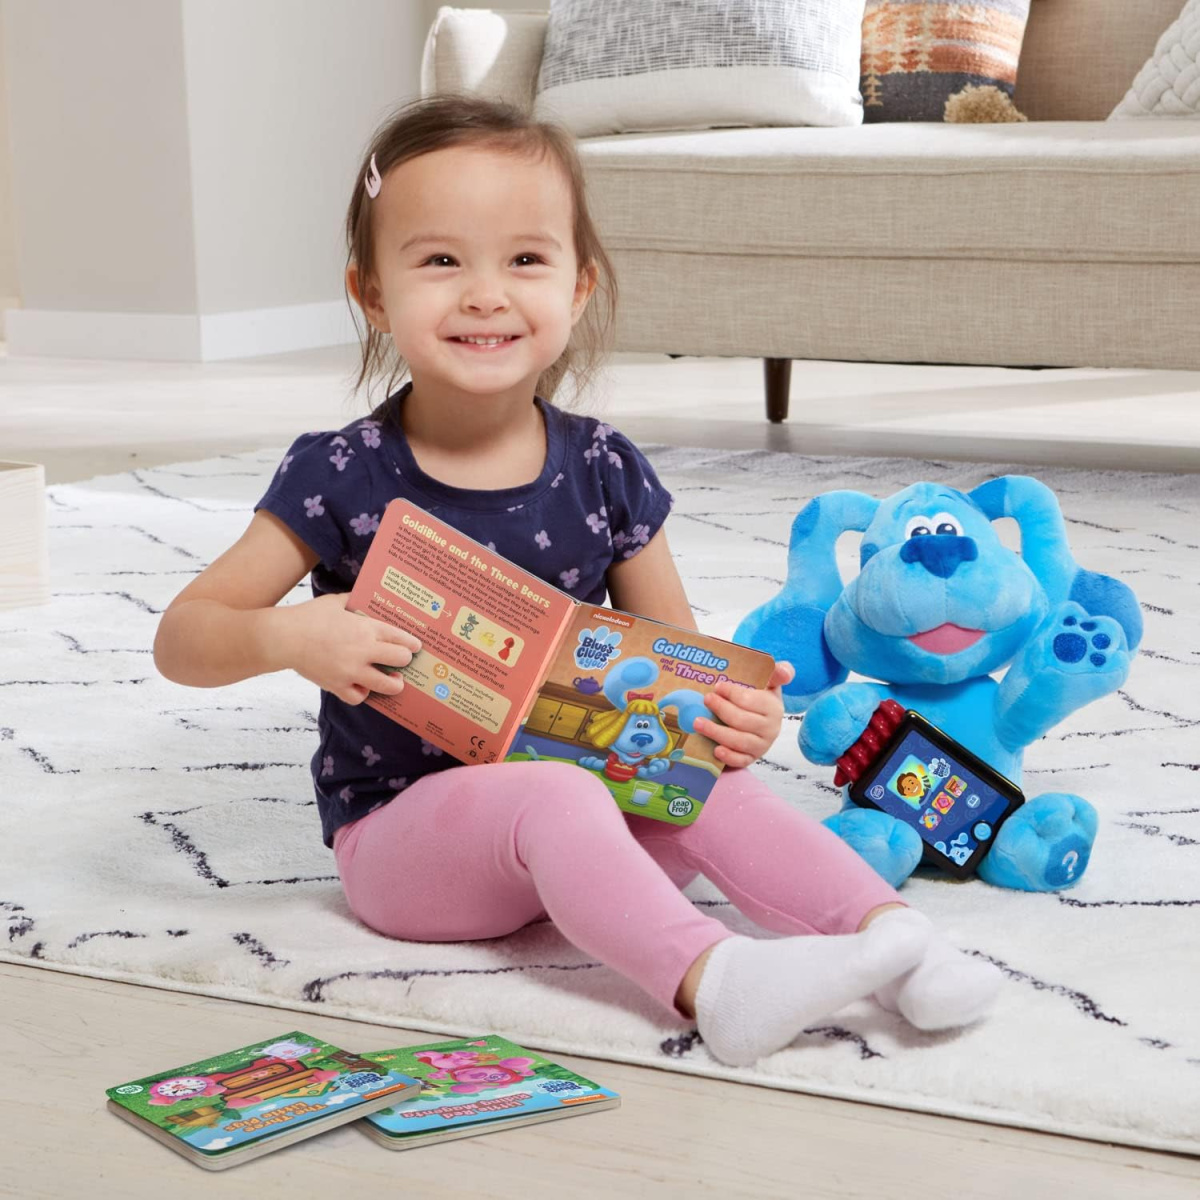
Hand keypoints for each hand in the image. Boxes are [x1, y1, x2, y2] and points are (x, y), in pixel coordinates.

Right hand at [277, 593, 421, 705]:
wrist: (283, 637)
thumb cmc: (309, 616)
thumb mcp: (336, 601)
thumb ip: (356, 601)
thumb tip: (367, 597)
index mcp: (365, 629)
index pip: (401, 638)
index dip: (412, 643)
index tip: (416, 646)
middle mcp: (363, 651)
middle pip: (401, 660)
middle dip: (405, 660)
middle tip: (403, 660)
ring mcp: (351, 671)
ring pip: (387, 685)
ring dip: (394, 683)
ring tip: (395, 681)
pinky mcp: (337, 685)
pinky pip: (359, 697)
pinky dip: (363, 693)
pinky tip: (363, 686)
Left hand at [693, 662, 794, 768]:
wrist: (761, 721)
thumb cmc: (759, 699)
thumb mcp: (770, 683)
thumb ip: (778, 673)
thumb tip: (784, 671)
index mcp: (773, 707)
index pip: (750, 701)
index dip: (732, 693)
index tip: (717, 686)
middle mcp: (770, 728)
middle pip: (742, 720)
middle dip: (721, 709)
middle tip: (706, 700)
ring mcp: (761, 745)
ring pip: (739, 741)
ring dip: (716, 732)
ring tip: (697, 723)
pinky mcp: (751, 758)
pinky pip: (740, 760)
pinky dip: (728, 757)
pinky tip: (715, 750)